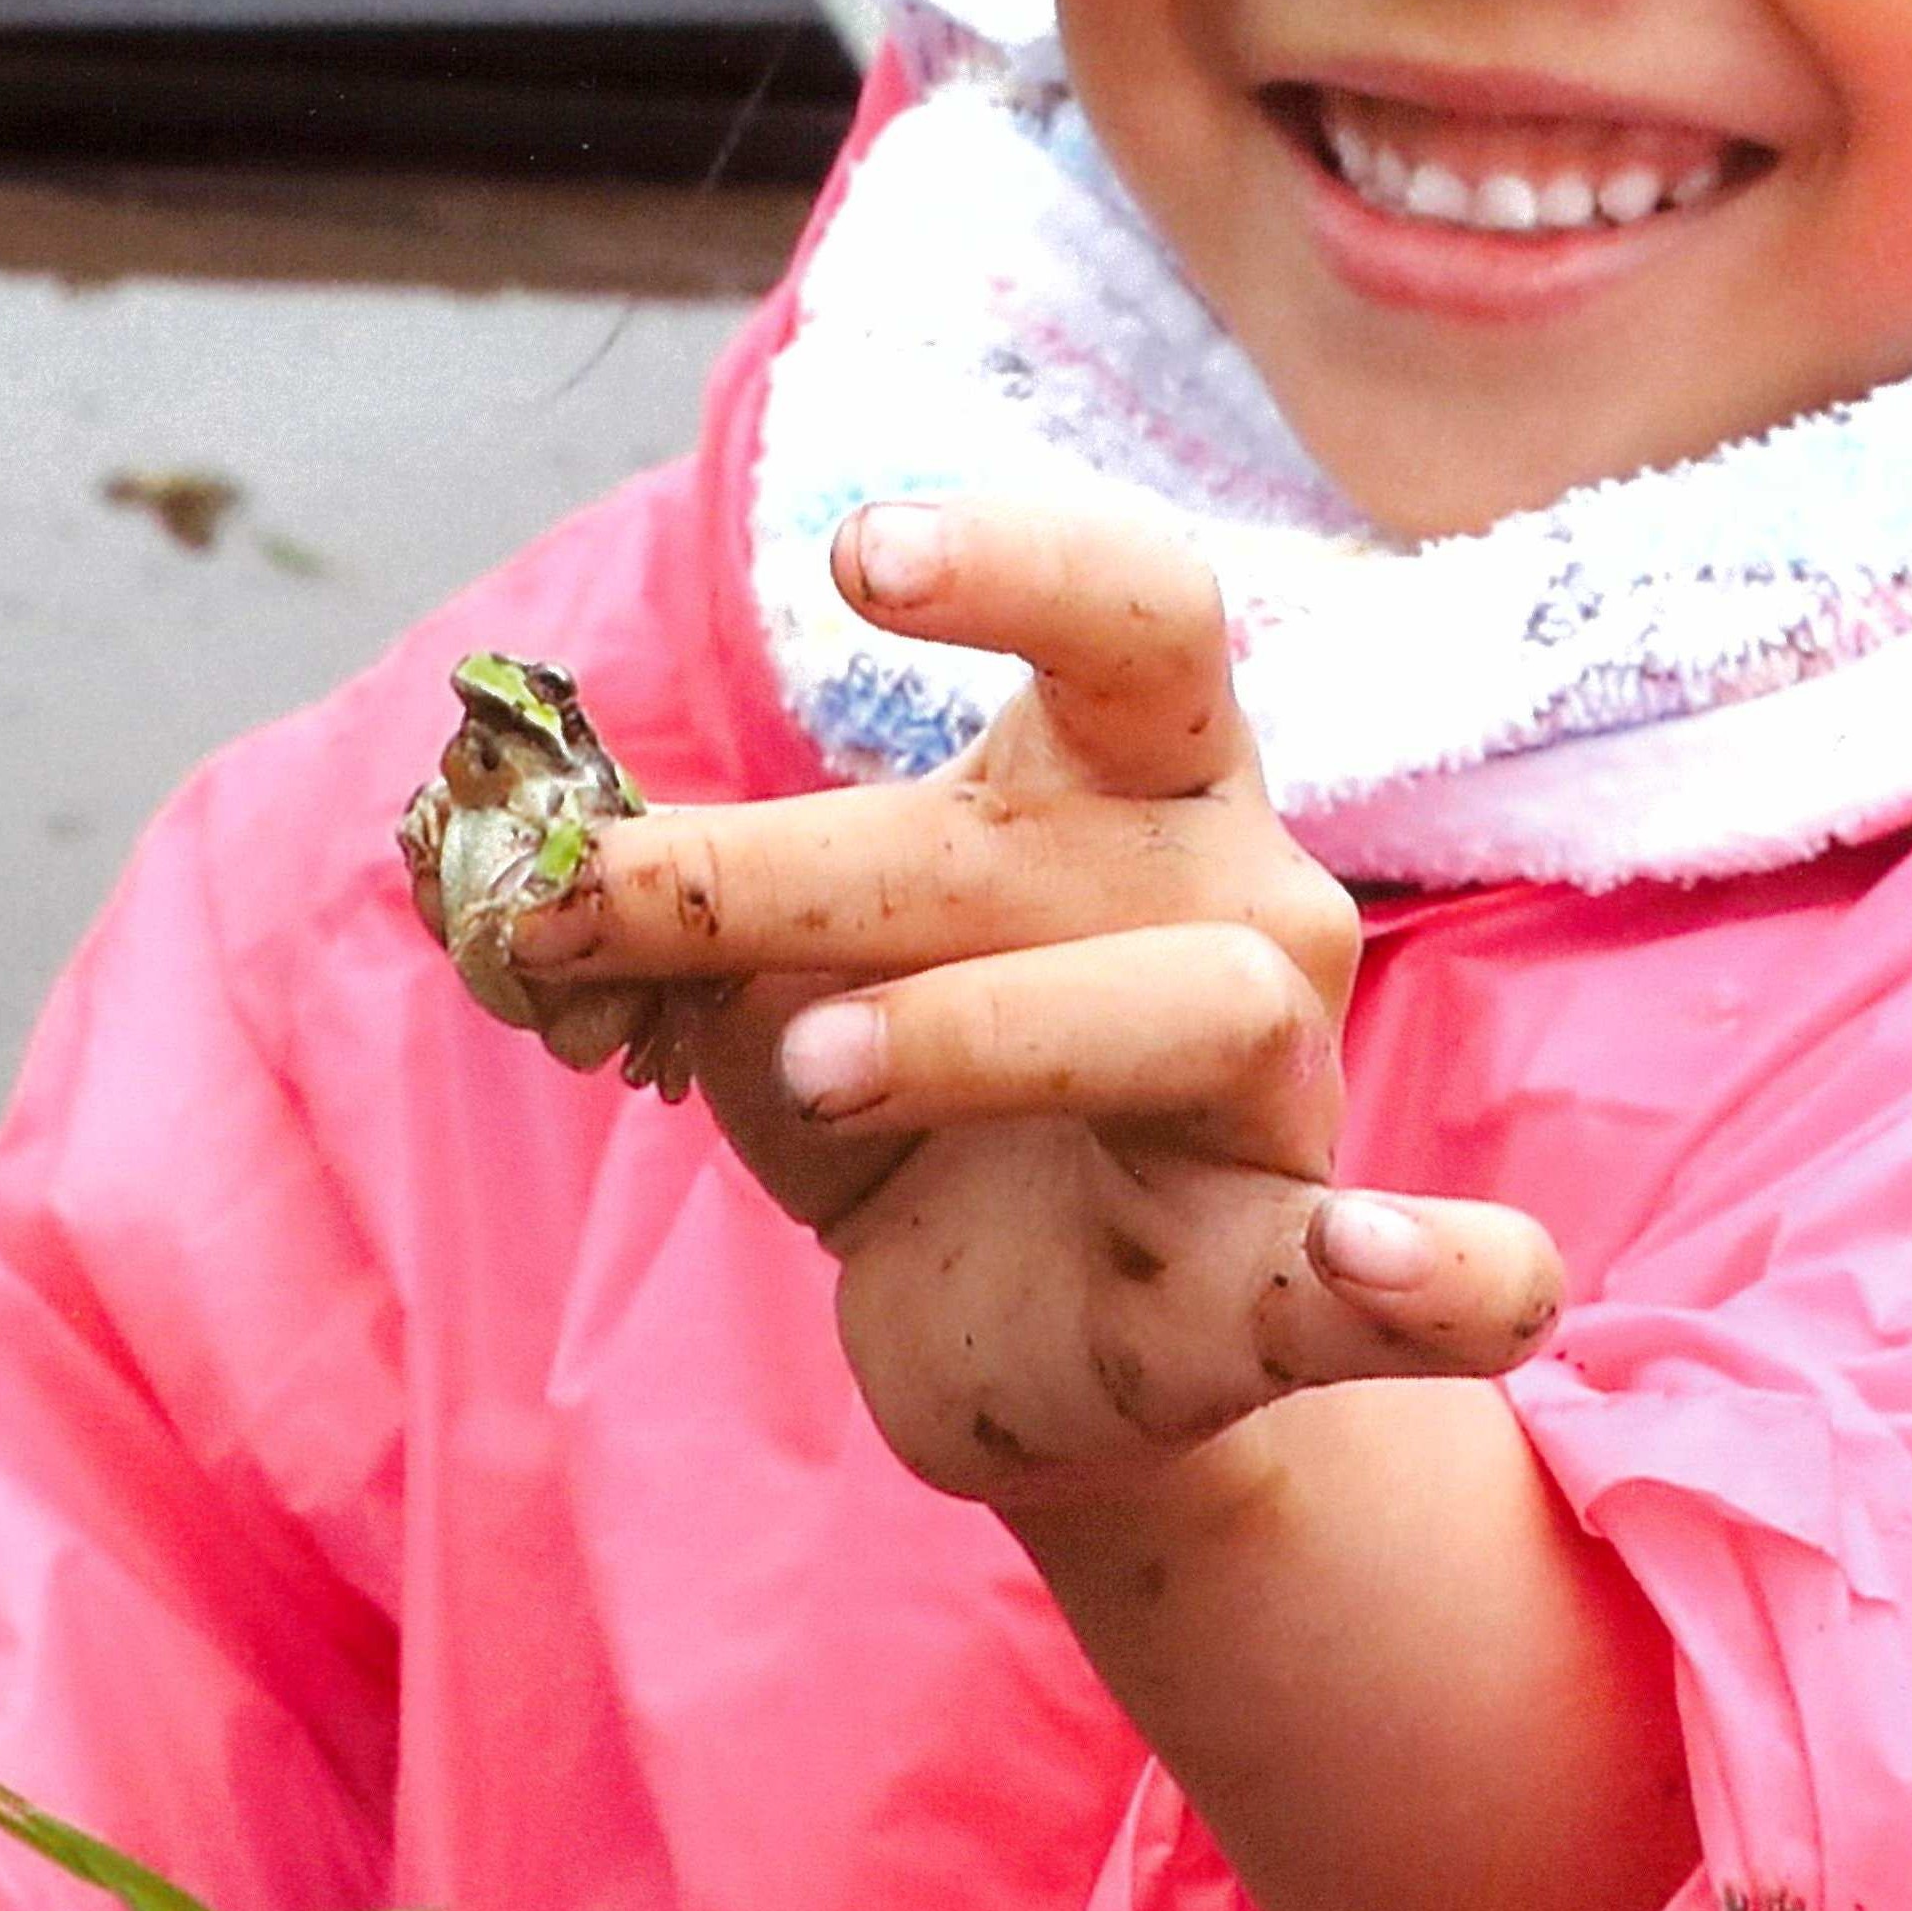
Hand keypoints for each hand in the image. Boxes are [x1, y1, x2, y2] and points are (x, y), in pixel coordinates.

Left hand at [513, 500, 1557, 1506]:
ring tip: (806, 1073)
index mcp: (1127, 792)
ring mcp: (1274, 1101)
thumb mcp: (760, 981)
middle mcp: (1238, 906)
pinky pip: (1398, 1285)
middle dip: (788, 866)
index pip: (1132, 612)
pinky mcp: (1271, 1291)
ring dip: (977, 1027)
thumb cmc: (904, 1106)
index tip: (858, 555)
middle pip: (1045, 838)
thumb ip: (657, 910)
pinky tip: (1397, 1256)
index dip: (1018, 562)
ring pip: (1193, 1007)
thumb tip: (474, 859)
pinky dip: (1437, 1274)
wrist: (1020, 1355)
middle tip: (582, 913)